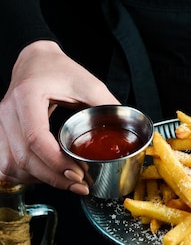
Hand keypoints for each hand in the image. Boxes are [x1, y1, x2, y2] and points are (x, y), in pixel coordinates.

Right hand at [0, 40, 118, 192]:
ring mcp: (0, 122)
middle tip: (79, 183)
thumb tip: (124, 129)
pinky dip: (22, 175)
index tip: (78, 172)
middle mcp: (8, 110)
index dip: (56, 162)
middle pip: (23, 157)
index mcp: (27, 95)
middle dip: (52, 177)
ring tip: (65, 181)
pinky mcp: (0, 132)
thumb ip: (106, 104)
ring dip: (38, 179)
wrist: (35, 61)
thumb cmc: (59, 69)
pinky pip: (4, 163)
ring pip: (10, 165)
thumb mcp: (87, 82)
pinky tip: (43, 175)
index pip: (35, 137)